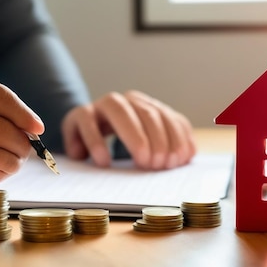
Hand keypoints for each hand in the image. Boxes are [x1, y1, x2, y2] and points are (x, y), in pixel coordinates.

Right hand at [62, 90, 195, 169]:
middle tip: (158, 165)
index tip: (175, 162)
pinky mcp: (79, 115)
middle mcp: (126, 101)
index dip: (174, 139)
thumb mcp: (151, 146)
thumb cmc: (123, 146)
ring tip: (140, 162)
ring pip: (118, 109)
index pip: (166, 117)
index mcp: (146, 106)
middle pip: (146, 113)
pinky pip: (87, 121)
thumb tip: (188, 154)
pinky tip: (104, 162)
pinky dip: (95, 141)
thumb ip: (172, 146)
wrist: (86, 139)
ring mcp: (101, 106)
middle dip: (157, 140)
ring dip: (133, 136)